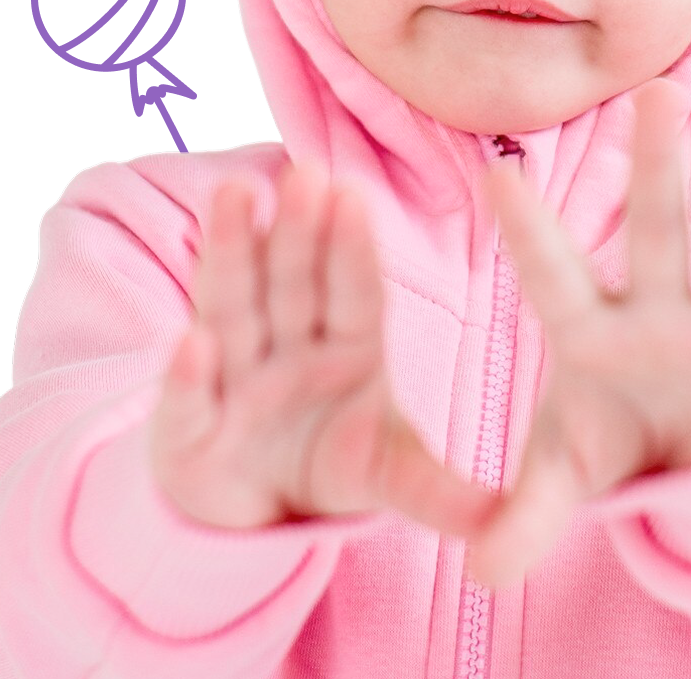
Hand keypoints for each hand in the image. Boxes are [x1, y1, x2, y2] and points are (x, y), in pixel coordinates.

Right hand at [150, 160, 503, 539]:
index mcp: (347, 346)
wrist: (254, 514)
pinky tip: (191, 342)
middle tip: (305, 171)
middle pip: (292, 281)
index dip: (350, 245)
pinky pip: (189, 398)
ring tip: (232, 195)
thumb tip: (503, 519)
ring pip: (232, 308)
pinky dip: (188, 375)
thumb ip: (437, 491)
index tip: (352, 194)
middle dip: (296, 229)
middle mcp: (287, 346)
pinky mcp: (187, 428)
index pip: (352, 290)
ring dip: (231, 253)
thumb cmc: (330, 466)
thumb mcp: (388, 477)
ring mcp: (234, 378)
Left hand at [466, 79, 690, 588]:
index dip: (529, 228)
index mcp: (592, 330)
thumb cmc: (611, 439)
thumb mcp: (565, 474)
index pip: (554, 273)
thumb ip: (528, 513)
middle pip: (659, 232)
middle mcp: (663, 314)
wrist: (686, 461)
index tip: (497, 171)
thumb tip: (481, 573)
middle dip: (658, 168)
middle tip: (656, 92)